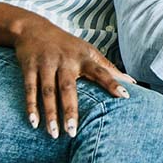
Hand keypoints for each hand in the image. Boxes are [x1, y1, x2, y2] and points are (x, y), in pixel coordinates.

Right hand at [12, 17, 132, 138]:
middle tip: (73, 132)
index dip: (113, 83)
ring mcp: (46, 64)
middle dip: (70, 110)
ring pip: (48, 92)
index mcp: (84, 58)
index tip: (125, 96)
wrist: (33, 28)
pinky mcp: (29, 67)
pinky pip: (30, 89)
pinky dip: (31, 106)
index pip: (101, 72)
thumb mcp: (88, 51)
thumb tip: (133, 82)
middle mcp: (65, 61)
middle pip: (69, 88)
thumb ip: (108, 68)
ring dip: (51, 114)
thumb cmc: (67, 45)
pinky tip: (34, 123)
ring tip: (55, 134)